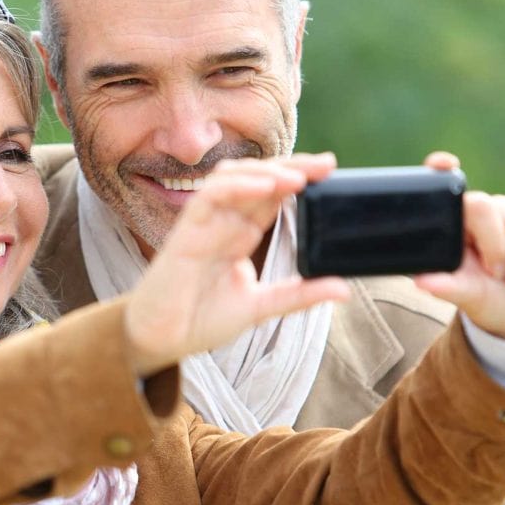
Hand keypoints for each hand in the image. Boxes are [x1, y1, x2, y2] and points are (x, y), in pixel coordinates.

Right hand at [126, 153, 350, 372]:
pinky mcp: (186, 231)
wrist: (160, 340)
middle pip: (258, 179)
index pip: (273, 195)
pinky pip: (210, 196)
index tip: (332, 172)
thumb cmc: (200, 319)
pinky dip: (238, 186)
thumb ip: (299, 294)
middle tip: (326, 165)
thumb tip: (344, 289)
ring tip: (299, 176)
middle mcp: (224, 222)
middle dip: (292, 167)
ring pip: (234, 178)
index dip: (300, 179)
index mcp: (240, 234)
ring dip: (267, 172)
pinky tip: (264, 186)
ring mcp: (205, 223)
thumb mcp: (261, 306)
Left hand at [414, 151, 504, 342]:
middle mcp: (476, 210)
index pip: (440, 186)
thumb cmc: (488, 300)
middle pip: (484, 206)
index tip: (445, 164)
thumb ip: (447, 287)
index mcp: (451, 224)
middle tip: (495, 274)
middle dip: (494, 247)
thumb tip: (421, 283)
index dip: (441, 169)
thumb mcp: (467, 297)